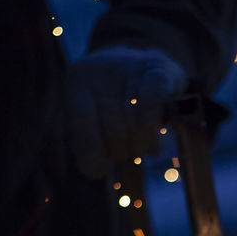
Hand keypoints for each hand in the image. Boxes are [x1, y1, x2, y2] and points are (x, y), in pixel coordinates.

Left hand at [64, 46, 186, 179]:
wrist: (140, 66)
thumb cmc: (113, 100)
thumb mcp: (93, 117)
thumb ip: (89, 142)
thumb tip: (96, 171)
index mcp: (79, 82)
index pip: (80, 121)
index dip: (90, 150)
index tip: (98, 171)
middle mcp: (100, 69)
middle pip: (113, 126)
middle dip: (121, 148)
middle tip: (127, 150)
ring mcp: (130, 64)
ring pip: (134, 118)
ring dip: (140, 142)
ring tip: (142, 144)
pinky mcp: (157, 66)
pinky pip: (153, 98)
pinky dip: (152, 121)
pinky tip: (154, 137)